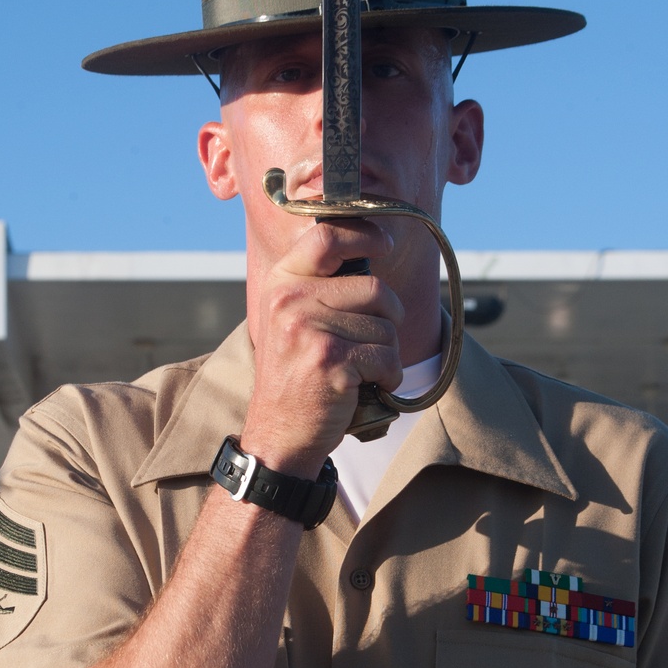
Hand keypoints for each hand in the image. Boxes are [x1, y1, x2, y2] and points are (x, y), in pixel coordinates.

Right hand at [242, 215, 404, 474]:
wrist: (279, 433)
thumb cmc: (297, 375)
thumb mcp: (293, 319)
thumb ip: (321, 286)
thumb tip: (371, 248)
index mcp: (282, 282)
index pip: (327, 237)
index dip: (365, 234)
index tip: (386, 242)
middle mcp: (291, 299)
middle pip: (375, 289)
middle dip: (388, 319)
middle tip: (369, 344)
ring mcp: (310, 329)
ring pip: (386, 327)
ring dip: (386, 354)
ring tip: (359, 371)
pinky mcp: (331, 360)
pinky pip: (388, 358)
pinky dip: (389, 378)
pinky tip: (367, 387)